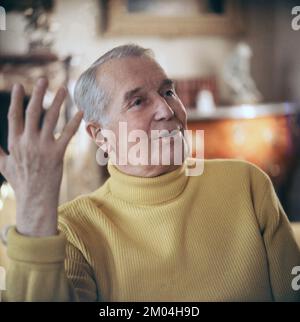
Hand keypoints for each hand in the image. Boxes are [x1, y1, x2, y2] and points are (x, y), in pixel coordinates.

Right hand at [0, 78, 82, 236]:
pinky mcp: (56, 154)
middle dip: (38, 94)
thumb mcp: (2, 165)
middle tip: (44, 79)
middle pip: (33, 112)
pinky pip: (66, 135)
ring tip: (64, 89)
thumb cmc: (20, 181)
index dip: (18, 100)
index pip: (14, 115)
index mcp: (14, 142)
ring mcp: (42, 147)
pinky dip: (73, 123)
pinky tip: (80, 112)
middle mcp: (27, 141)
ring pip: (50, 119)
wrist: (34, 199)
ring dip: (57, 102)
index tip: (21, 86)